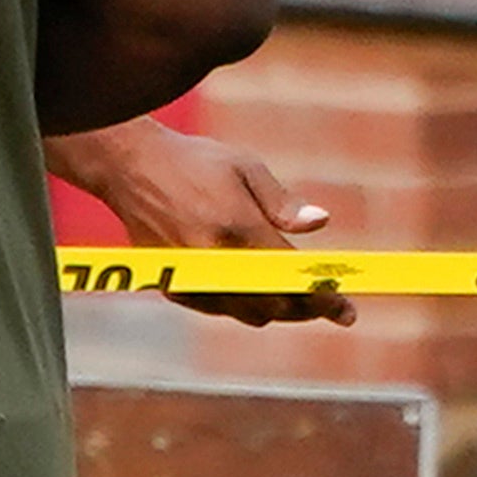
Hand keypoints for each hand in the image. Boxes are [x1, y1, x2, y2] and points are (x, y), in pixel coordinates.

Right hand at [51, 121, 350, 327]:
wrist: (130, 169)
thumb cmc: (194, 162)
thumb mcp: (245, 168)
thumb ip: (282, 204)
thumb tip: (320, 222)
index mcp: (235, 227)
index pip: (289, 276)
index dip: (322, 297)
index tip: (345, 310)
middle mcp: (212, 259)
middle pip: (272, 306)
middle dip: (305, 309)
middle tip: (326, 302)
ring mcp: (190, 277)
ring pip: (247, 314)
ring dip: (276, 309)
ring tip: (297, 297)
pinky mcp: (174, 285)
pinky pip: (221, 309)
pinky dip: (243, 305)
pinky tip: (256, 289)